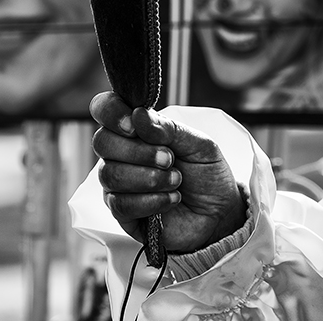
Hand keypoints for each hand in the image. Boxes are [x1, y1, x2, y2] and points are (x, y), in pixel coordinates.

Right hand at [90, 92, 246, 252]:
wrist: (219, 212)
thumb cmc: (207, 174)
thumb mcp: (199, 144)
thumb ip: (169, 129)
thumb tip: (138, 115)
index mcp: (138, 129)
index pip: (105, 109)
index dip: (113, 113)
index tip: (133, 126)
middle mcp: (122, 154)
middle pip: (102, 142)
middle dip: (138, 151)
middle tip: (169, 159)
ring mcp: (119, 183)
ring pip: (110, 174)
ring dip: (149, 178)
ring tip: (175, 181)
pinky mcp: (122, 212)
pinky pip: (120, 204)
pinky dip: (151, 201)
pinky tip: (170, 199)